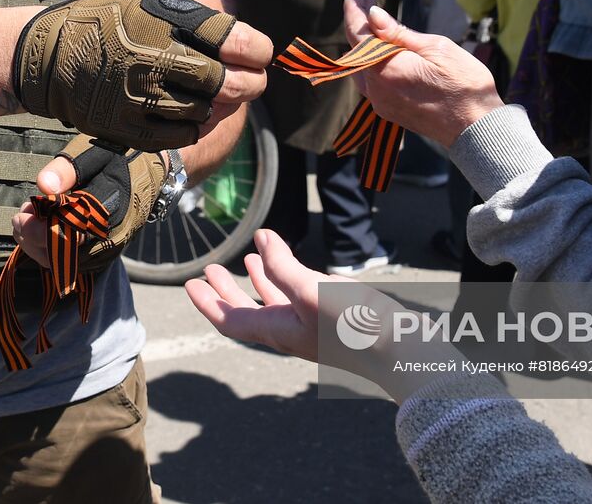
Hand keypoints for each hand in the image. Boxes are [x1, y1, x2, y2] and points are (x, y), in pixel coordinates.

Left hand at [12, 140, 166, 269]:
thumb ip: (67, 169)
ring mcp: (109, 247)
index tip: (23, 213)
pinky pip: (74, 260)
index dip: (40, 229)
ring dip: (39, 245)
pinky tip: (40, 229)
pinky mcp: (105, 252)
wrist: (155, 171)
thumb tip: (43, 185)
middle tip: (18, 217)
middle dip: (34, 238)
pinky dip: (52, 249)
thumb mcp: (94, 152)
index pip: (68, 231)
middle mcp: (111, 235)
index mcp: (110, 208)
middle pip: (64, 253)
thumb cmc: (121, 156)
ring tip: (25, 221)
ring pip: (67, 261)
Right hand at [13, 0, 271, 149]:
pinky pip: (183, 135)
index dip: (258, 51)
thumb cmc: (111, 23)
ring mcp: (142, 97)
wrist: (50, 56)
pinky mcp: (129, 128)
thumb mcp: (153, 4)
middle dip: (249, 83)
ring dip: (216, 104)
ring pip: (208, 111)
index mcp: (166, 22)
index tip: (259, 54)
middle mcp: (156, 60)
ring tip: (209, 93)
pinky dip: (192, 124)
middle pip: (229, 83)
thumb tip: (249, 47)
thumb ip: (200, 24)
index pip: (237, 41)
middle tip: (250, 82)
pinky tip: (187, 111)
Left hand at [186, 230, 399, 363]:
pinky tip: (293, 269)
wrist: (402, 353)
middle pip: (247, 314)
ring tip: (247, 262)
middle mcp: (290, 333)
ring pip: (273, 306)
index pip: (231, 320)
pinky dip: (286, 282)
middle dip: (226, 292)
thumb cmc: (356, 325)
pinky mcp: (331, 323)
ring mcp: (311, 330)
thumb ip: (283, 265)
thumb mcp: (312, 290)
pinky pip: (297, 301)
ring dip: (256, 284)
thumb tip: (260, 239)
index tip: (189, 284)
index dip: (208, 303)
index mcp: (278, 331)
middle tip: (207, 272)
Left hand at [342, 0, 501, 148]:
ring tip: (373, 20)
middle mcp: (377, 89)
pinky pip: (371, 80)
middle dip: (360, 23)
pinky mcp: (389, 111)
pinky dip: (372, 60)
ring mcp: (381, 103)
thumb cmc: (464, 84)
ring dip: (365, 42)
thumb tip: (372, 15)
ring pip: (362, 66)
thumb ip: (399, 33)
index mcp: (386, 70)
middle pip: (357, 50)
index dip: (355, 11)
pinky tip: (382, 48)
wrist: (476, 128)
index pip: (358, 35)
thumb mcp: (436, 48)